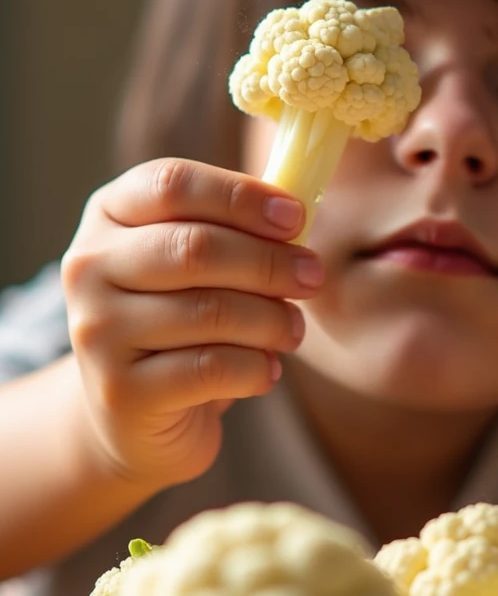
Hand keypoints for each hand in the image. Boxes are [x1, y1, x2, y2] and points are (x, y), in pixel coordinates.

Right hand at [61, 158, 322, 488]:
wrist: (129, 411)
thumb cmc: (177, 319)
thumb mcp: (192, 263)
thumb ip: (234, 229)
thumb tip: (297, 214)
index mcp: (108, 215)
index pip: (173, 184)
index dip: (241, 197)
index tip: (295, 218)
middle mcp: (88, 267)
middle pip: (195, 247)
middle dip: (269, 262)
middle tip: (312, 276)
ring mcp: (97, 331)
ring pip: (210, 311)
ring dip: (271, 319)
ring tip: (293, 329)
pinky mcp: (121, 391)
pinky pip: (212, 369)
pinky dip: (256, 367)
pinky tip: (268, 370)